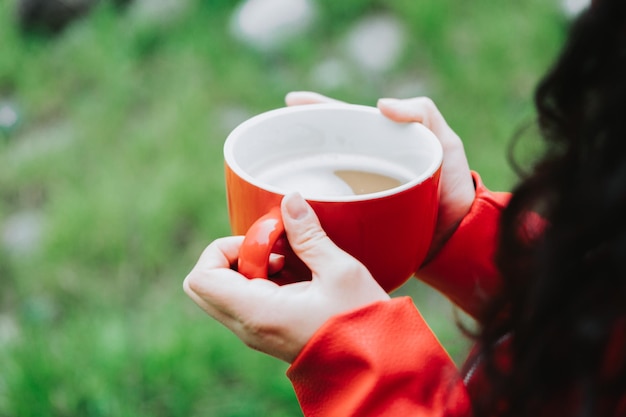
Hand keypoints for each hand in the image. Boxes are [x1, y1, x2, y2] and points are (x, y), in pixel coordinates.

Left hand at [183, 193, 389, 362]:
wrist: (376, 366)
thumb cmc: (362, 323)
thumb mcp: (340, 271)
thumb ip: (309, 234)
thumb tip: (290, 200)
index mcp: (257, 314)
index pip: (200, 278)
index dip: (223, 249)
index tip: (263, 244)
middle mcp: (247, 327)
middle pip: (205, 285)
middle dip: (232, 256)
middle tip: (272, 251)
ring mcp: (255, 332)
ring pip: (224, 291)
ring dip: (249, 268)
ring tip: (291, 263)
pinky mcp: (268, 332)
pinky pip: (245, 301)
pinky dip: (261, 281)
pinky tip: (297, 277)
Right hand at [285, 91, 474, 258]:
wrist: (457, 241)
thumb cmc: (454, 190)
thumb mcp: (446, 144)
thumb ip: (424, 114)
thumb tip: (381, 104)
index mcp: (379, 147)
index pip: (341, 124)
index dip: (315, 111)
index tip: (290, 101)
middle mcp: (361, 171)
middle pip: (321, 153)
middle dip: (293, 145)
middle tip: (268, 143)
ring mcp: (355, 198)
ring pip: (318, 183)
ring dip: (294, 179)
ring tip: (267, 178)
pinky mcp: (353, 225)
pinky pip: (325, 215)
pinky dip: (306, 213)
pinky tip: (287, 215)